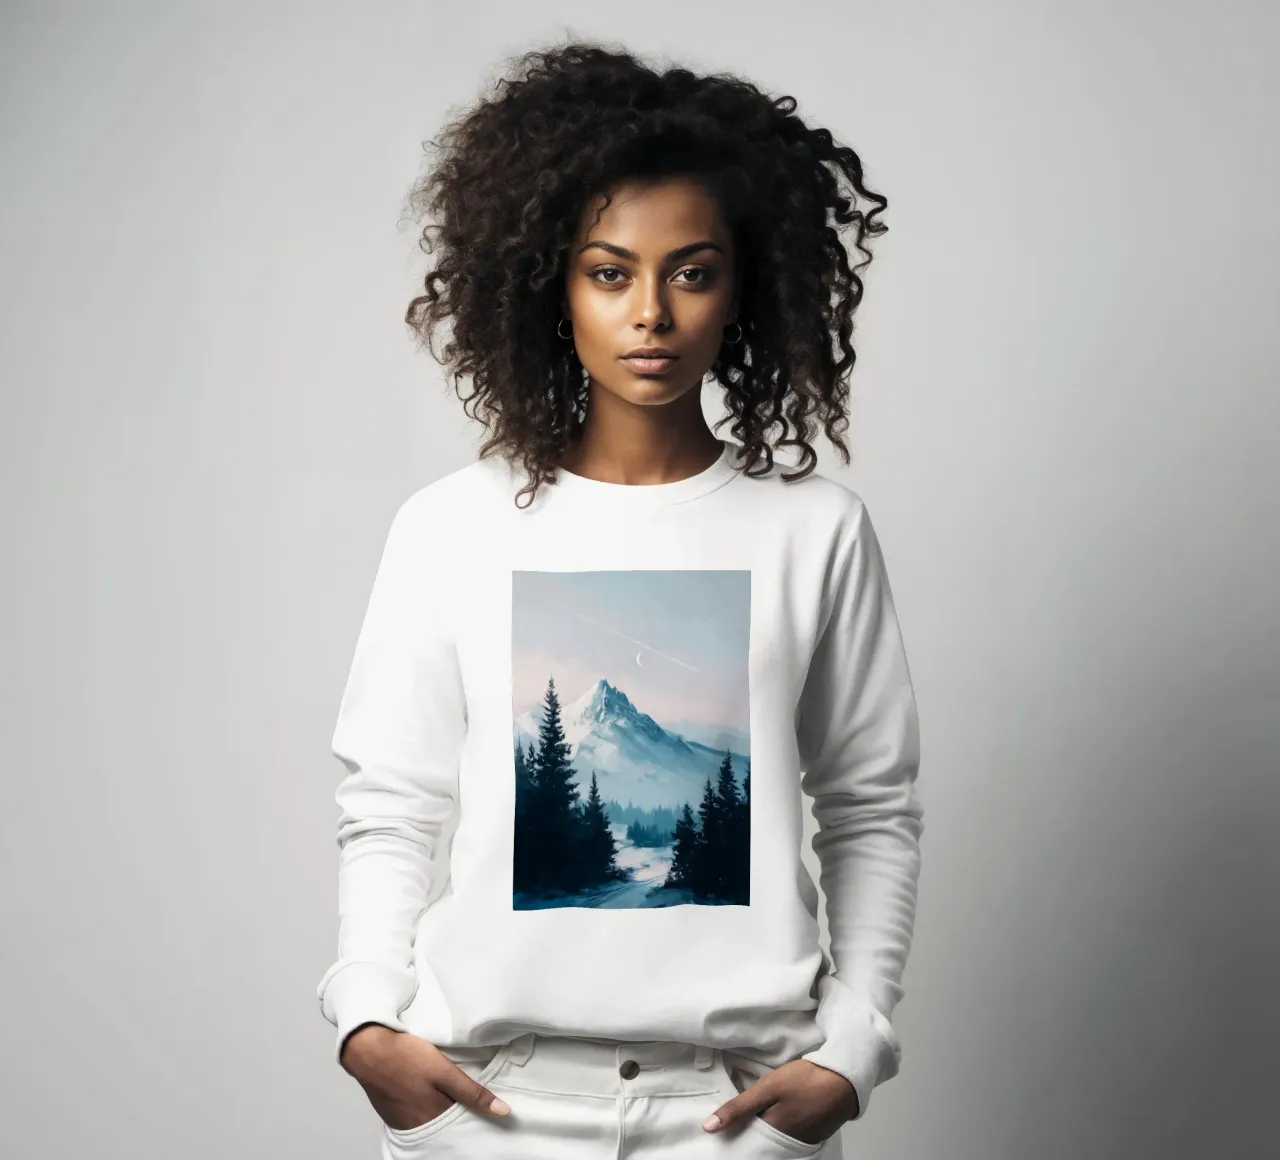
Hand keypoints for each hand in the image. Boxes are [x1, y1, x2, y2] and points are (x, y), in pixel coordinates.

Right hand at [339, 1023, 511, 1131]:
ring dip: (440, 1110)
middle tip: (468, 1100)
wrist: (367, 1047)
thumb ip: (473, 1093)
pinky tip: (426, 1094)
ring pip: (429, 1120)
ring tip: (448, 1095)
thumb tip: (502, 1112)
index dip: (475, 1115)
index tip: (487, 1108)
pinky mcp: (390, 1110)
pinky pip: (413, 1116)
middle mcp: (417, 1124)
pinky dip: (423, 1108)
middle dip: (458, 1115)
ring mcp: (401, 1119)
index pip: (462, 1124)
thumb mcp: (445, 1072)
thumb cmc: (406, 1056)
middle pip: (445, 1124)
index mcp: (433, 1116)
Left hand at [702, 1058, 858, 1145]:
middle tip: (740, 1120)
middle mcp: (788, 1143)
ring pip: (776, 1140)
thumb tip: (709, 1127)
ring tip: (759, 1114)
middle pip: (762, 1143)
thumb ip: (739, 1108)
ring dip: (766, 1130)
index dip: (734, 1134)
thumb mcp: (767, 1088)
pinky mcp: (814, 1133)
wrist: (844, 1078)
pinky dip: (782, 1127)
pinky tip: (779, 1113)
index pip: (746, 1143)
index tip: (723, 1129)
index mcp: (773, 1133)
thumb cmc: (805, 1080)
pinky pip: (790, 1136)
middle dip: (750, 1134)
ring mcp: (803, 1140)